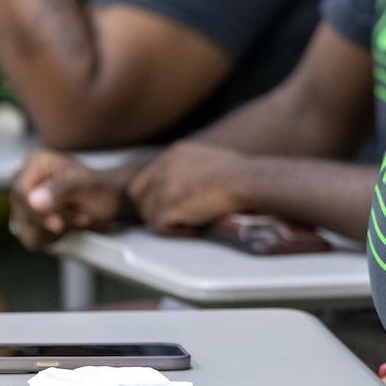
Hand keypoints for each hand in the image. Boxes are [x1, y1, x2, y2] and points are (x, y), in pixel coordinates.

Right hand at [9, 150, 131, 249]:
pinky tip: (69, 227)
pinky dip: (54, 239)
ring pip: (26, 229)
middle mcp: (23, 180)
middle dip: (55, 221)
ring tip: (79, 220)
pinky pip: (32, 239)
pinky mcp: (26, 220)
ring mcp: (23, 202)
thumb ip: (60, 190)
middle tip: (83, 218)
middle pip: (23, 212)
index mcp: (35, 162)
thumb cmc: (99, 188)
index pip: (22, 192)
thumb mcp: (85, 185)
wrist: (108, 200)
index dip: (38, 211)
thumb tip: (34, 201)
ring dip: (56, 232)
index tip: (58, 224)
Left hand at [126, 140, 257, 233]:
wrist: (247, 181)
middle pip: (137, 194)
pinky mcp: (167, 205)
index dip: (154, 194)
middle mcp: (164, 166)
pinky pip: (159, 227)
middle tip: (174, 218)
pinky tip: (195, 227)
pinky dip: (177, 231)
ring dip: (167, 221)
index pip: (146, 177)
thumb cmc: (240, 175)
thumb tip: (186, 187)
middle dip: (152, 208)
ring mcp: (163, 186)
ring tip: (192, 222)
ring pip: (148, 213)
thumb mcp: (208, 159)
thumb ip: (189, 169)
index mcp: (173, 154)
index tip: (169, 205)